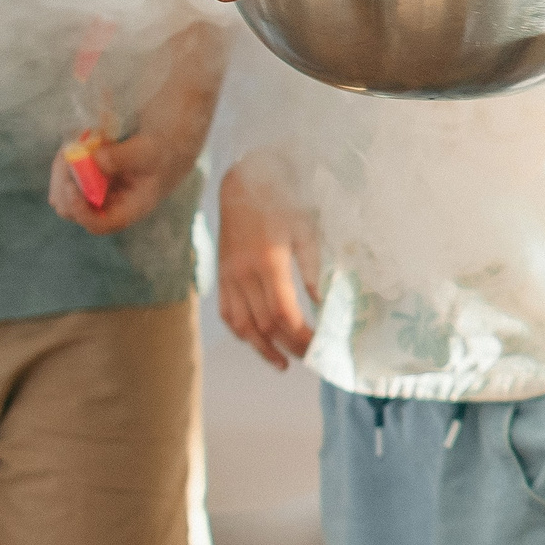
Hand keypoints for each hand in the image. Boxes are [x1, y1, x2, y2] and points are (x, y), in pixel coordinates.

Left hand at [48, 122, 200, 233]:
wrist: (171, 132)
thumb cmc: (168, 145)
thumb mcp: (149, 149)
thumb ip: (121, 157)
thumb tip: (92, 161)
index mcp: (131, 208)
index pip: (100, 224)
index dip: (82, 211)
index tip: (73, 186)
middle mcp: (112, 204)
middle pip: (72, 210)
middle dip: (64, 183)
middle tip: (69, 153)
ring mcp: (99, 190)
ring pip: (64, 191)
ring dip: (63, 168)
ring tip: (77, 142)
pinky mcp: (91, 175)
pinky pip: (67, 173)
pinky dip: (68, 157)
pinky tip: (82, 138)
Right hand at [217, 163, 319, 369]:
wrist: (243, 182)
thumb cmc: (283, 201)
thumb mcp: (307, 229)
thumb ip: (313, 268)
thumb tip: (322, 304)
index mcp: (269, 261)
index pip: (284, 313)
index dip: (301, 335)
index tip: (320, 346)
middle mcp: (244, 273)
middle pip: (265, 323)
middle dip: (289, 345)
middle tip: (310, 359)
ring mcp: (228, 275)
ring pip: (242, 324)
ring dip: (263, 348)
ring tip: (284, 363)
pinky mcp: (221, 275)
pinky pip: (227, 312)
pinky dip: (242, 332)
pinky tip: (258, 342)